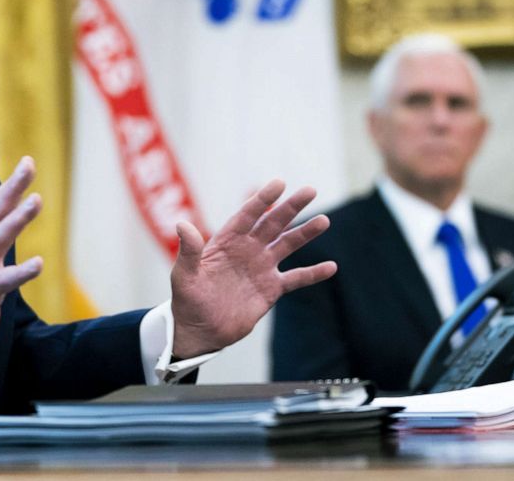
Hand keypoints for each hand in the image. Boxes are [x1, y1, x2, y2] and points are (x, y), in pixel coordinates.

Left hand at [170, 180, 334, 358]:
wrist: (200, 330)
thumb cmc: (187, 300)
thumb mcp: (184, 275)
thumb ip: (189, 251)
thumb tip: (182, 224)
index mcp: (227, 241)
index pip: (248, 215)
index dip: (263, 199)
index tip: (279, 183)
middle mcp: (248, 249)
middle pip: (273, 223)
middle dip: (291, 207)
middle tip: (310, 190)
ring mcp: (261, 267)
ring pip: (287, 245)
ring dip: (305, 233)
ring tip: (324, 221)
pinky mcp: (271, 289)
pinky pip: (295, 278)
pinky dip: (313, 274)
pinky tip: (331, 267)